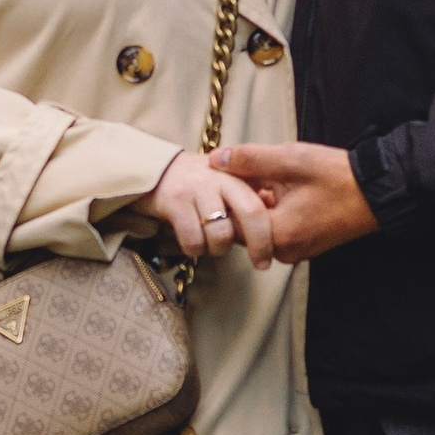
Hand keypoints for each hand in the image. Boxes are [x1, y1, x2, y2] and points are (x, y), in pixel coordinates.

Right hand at [132, 149, 278, 267]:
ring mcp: (197, 189)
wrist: (156, 170)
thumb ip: (249, 199)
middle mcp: (221, 178)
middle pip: (252, 214)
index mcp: (237, 174)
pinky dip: (195, 249)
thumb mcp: (227, 183)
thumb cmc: (199, 185)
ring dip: (218, 249)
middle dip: (260, 245)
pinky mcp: (175, 201)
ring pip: (221, 234)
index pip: (262, 204)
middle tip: (261, 264)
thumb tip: (278, 227)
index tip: (273, 255)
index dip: (271, 234)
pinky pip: (193, 240)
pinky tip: (193, 242)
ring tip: (212, 243)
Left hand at [210, 141, 378, 262]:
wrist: (377, 191)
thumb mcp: (291, 159)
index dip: (226, 195)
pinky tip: (283, 187)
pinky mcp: (304, 245)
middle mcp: (284, 251)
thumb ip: (249, 160)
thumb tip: (214, 160)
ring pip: (259, 227)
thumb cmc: (337, 176)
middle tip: (253, 171)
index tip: (231, 174)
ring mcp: (295, 251)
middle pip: (242, 227)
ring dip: (258, 203)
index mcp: (278, 235)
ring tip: (271, 177)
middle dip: (242, 199)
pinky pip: (276, 229)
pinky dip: (273, 209)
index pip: (229, 223)